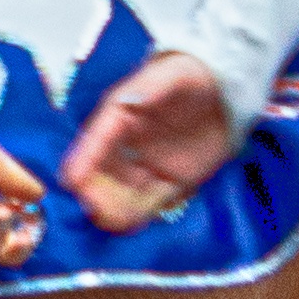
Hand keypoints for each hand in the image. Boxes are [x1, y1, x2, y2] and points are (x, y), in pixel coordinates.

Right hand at [61, 51, 235, 232]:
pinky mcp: (171, 181)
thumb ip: (150, 87)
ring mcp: (147, 165)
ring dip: (114, 207)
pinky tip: (131, 224)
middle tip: (95, 207)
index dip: (82, 160)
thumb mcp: (173, 74)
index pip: (95, 140)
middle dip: (95, 191)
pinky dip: (139, 214)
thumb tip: (128, 101)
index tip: (71, 181)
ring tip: (112, 221)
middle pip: (102, 172)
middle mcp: (127, 144)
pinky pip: (151, 202)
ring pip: (123, 192)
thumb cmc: (193, 75)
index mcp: (120, 116)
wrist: (227, 90)